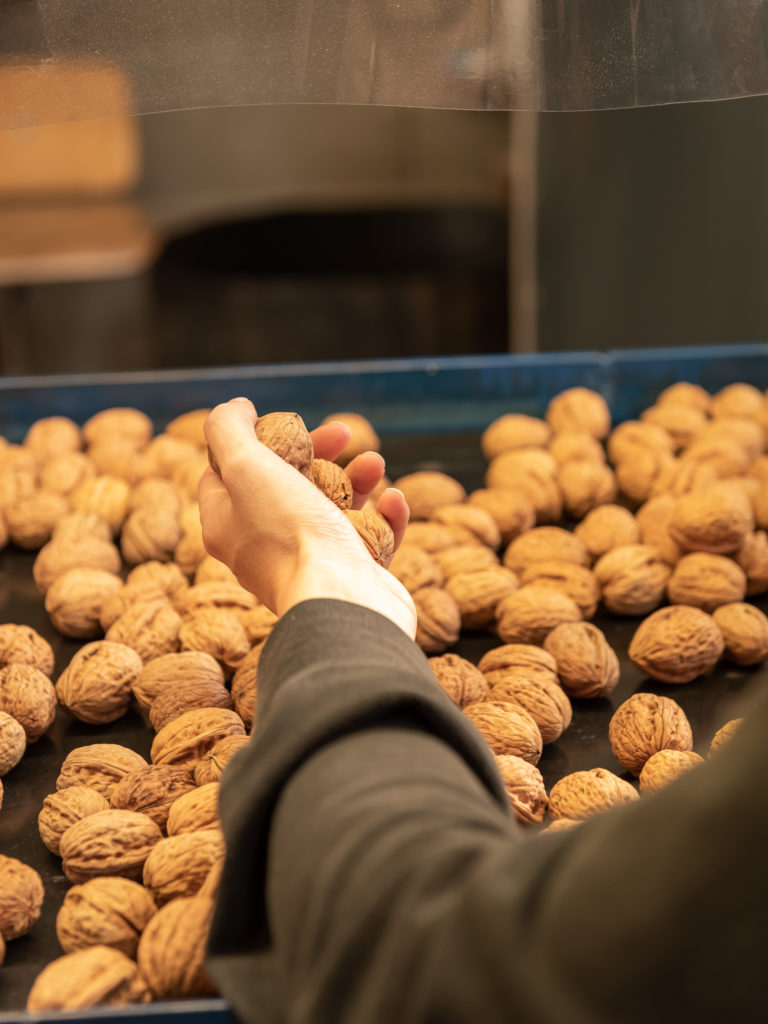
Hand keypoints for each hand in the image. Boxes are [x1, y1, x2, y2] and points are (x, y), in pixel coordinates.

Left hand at [198, 398, 416, 637]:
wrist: (341, 602)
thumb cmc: (289, 535)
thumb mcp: (246, 466)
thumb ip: (228, 430)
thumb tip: (235, 408)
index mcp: (229, 523)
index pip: (230, 472)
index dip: (258, 440)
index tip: (287, 423)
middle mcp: (264, 546)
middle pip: (288, 485)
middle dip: (318, 452)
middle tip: (343, 433)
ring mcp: (310, 563)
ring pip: (333, 509)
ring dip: (357, 479)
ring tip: (375, 464)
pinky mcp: (351, 577)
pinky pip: (369, 538)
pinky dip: (384, 516)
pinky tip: (394, 501)